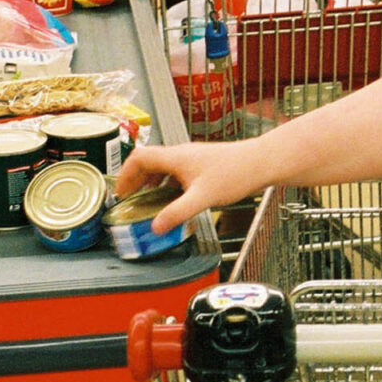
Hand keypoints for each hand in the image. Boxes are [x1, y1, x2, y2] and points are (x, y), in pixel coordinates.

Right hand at [115, 139, 267, 234]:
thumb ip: (177, 213)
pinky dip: (168, 185)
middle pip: (148, 162)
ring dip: (151, 183)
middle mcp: (181, 154)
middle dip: (135, 180)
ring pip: (163, 167)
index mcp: (176, 157)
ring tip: (146, 201)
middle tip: (128, 199)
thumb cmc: (236, 173)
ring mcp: (192, 159)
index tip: (119, 192)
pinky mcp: (203, 166)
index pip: (139, 158)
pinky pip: (176, 173)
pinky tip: (173, 200)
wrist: (261, 162)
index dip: (125, 174)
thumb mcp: (202, 198)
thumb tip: (155, 226)